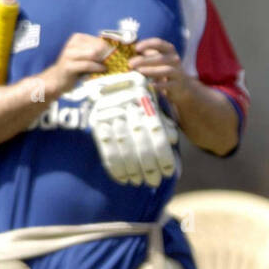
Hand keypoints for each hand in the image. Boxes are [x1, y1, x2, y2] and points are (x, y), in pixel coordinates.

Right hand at [43, 33, 112, 98]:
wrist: (58, 79)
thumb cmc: (75, 68)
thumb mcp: (86, 56)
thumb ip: (97, 52)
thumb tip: (115, 51)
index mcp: (77, 38)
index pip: (99, 40)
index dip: (110, 49)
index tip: (118, 56)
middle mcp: (72, 43)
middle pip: (97, 46)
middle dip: (107, 55)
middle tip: (115, 62)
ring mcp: (69, 54)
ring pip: (93, 54)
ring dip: (103, 61)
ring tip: (108, 67)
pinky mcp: (68, 66)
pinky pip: (87, 65)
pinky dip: (97, 68)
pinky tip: (102, 70)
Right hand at [83, 71, 176, 186]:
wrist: (104, 86)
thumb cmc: (135, 100)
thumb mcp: (152, 105)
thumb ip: (162, 121)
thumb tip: (173, 139)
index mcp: (144, 100)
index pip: (157, 132)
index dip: (163, 154)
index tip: (169, 172)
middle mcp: (127, 107)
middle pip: (140, 142)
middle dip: (149, 166)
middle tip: (154, 182)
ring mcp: (110, 115)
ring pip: (124, 148)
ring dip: (132, 169)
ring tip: (139, 182)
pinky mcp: (96, 123)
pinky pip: (106, 148)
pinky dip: (115, 167)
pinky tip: (123, 179)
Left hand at [129, 38, 190, 106]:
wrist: (183, 87)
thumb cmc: (165, 70)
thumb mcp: (158, 60)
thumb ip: (147, 55)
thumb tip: (128, 51)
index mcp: (169, 50)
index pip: (158, 43)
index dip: (147, 44)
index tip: (136, 48)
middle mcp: (174, 59)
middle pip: (160, 57)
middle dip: (144, 60)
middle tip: (131, 63)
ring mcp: (177, 72)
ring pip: (165, 70)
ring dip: (151, 70)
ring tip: (139, 72)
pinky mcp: (177, 85)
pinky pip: (168, 84)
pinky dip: (159, 84)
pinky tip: (150, 84)